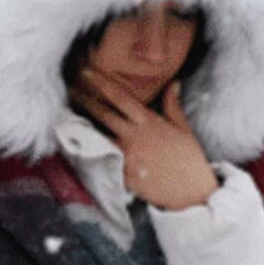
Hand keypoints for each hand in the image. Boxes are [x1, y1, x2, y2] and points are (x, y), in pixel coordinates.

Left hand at [73, 70, 218, 209]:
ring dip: (83, 122)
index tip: (86, 72)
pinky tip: (80, 141)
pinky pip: (102, 157)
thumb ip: (173, 105)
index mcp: (149, 123)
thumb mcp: (184, 129)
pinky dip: (91, 148)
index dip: (100, 82)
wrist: (192, 192)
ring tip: (71, 113)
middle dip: (85, 98)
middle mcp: (133, 136)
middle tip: (71, 88)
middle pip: (102, 113)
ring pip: (97, 134)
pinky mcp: (122, 173)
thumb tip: (174, 83)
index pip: (120, 97)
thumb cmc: (190, 159)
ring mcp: (126, 156)